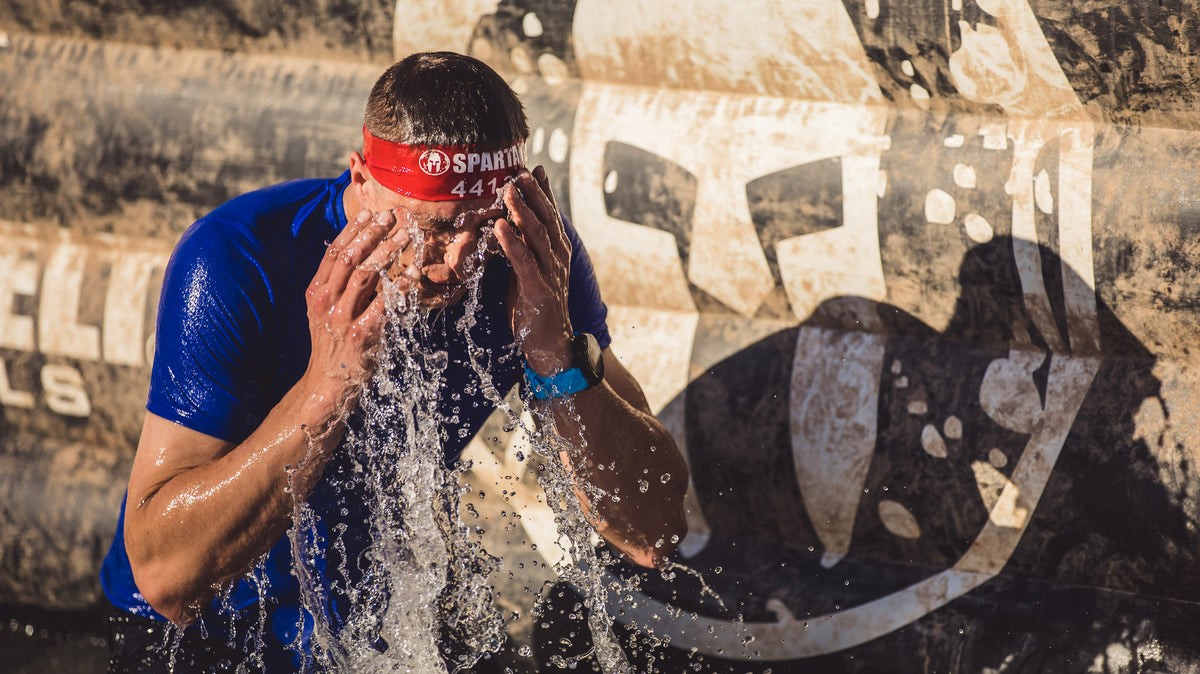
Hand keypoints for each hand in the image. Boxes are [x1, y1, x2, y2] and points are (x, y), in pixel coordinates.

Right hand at [303, 209, 410, 392]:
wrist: (328, 383)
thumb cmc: (334, 343)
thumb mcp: (326, 310)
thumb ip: (338, 285)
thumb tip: (359, 253)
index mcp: (316, 290)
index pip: (334, 252)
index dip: (353, 230)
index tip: (371, 213)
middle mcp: (326, 300)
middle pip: (350, 257)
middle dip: (373, 233)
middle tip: (393, 216)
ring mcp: (343, 317)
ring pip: (366, 274)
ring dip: (389, 251)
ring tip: (408, 235)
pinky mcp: (362, 333)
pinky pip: (385, 303)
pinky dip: (402, 285)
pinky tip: (414, 272)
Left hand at [494, 166, 572, 374]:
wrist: (551, 344)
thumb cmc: (536, 306)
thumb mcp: (530, 271)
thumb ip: (523, 248)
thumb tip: (507, 223)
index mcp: (557, 251)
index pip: (551, 215)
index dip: (543, 191)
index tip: (533, 168)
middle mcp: (558, 258)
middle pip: (547, 219)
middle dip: (533, 194)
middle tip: (520, 172)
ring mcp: (551, 273)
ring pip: (538, 235)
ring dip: (522, 211)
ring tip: (508, 191)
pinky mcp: (538, 290)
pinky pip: (524, 262)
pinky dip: (512, 243)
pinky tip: (500, 226)